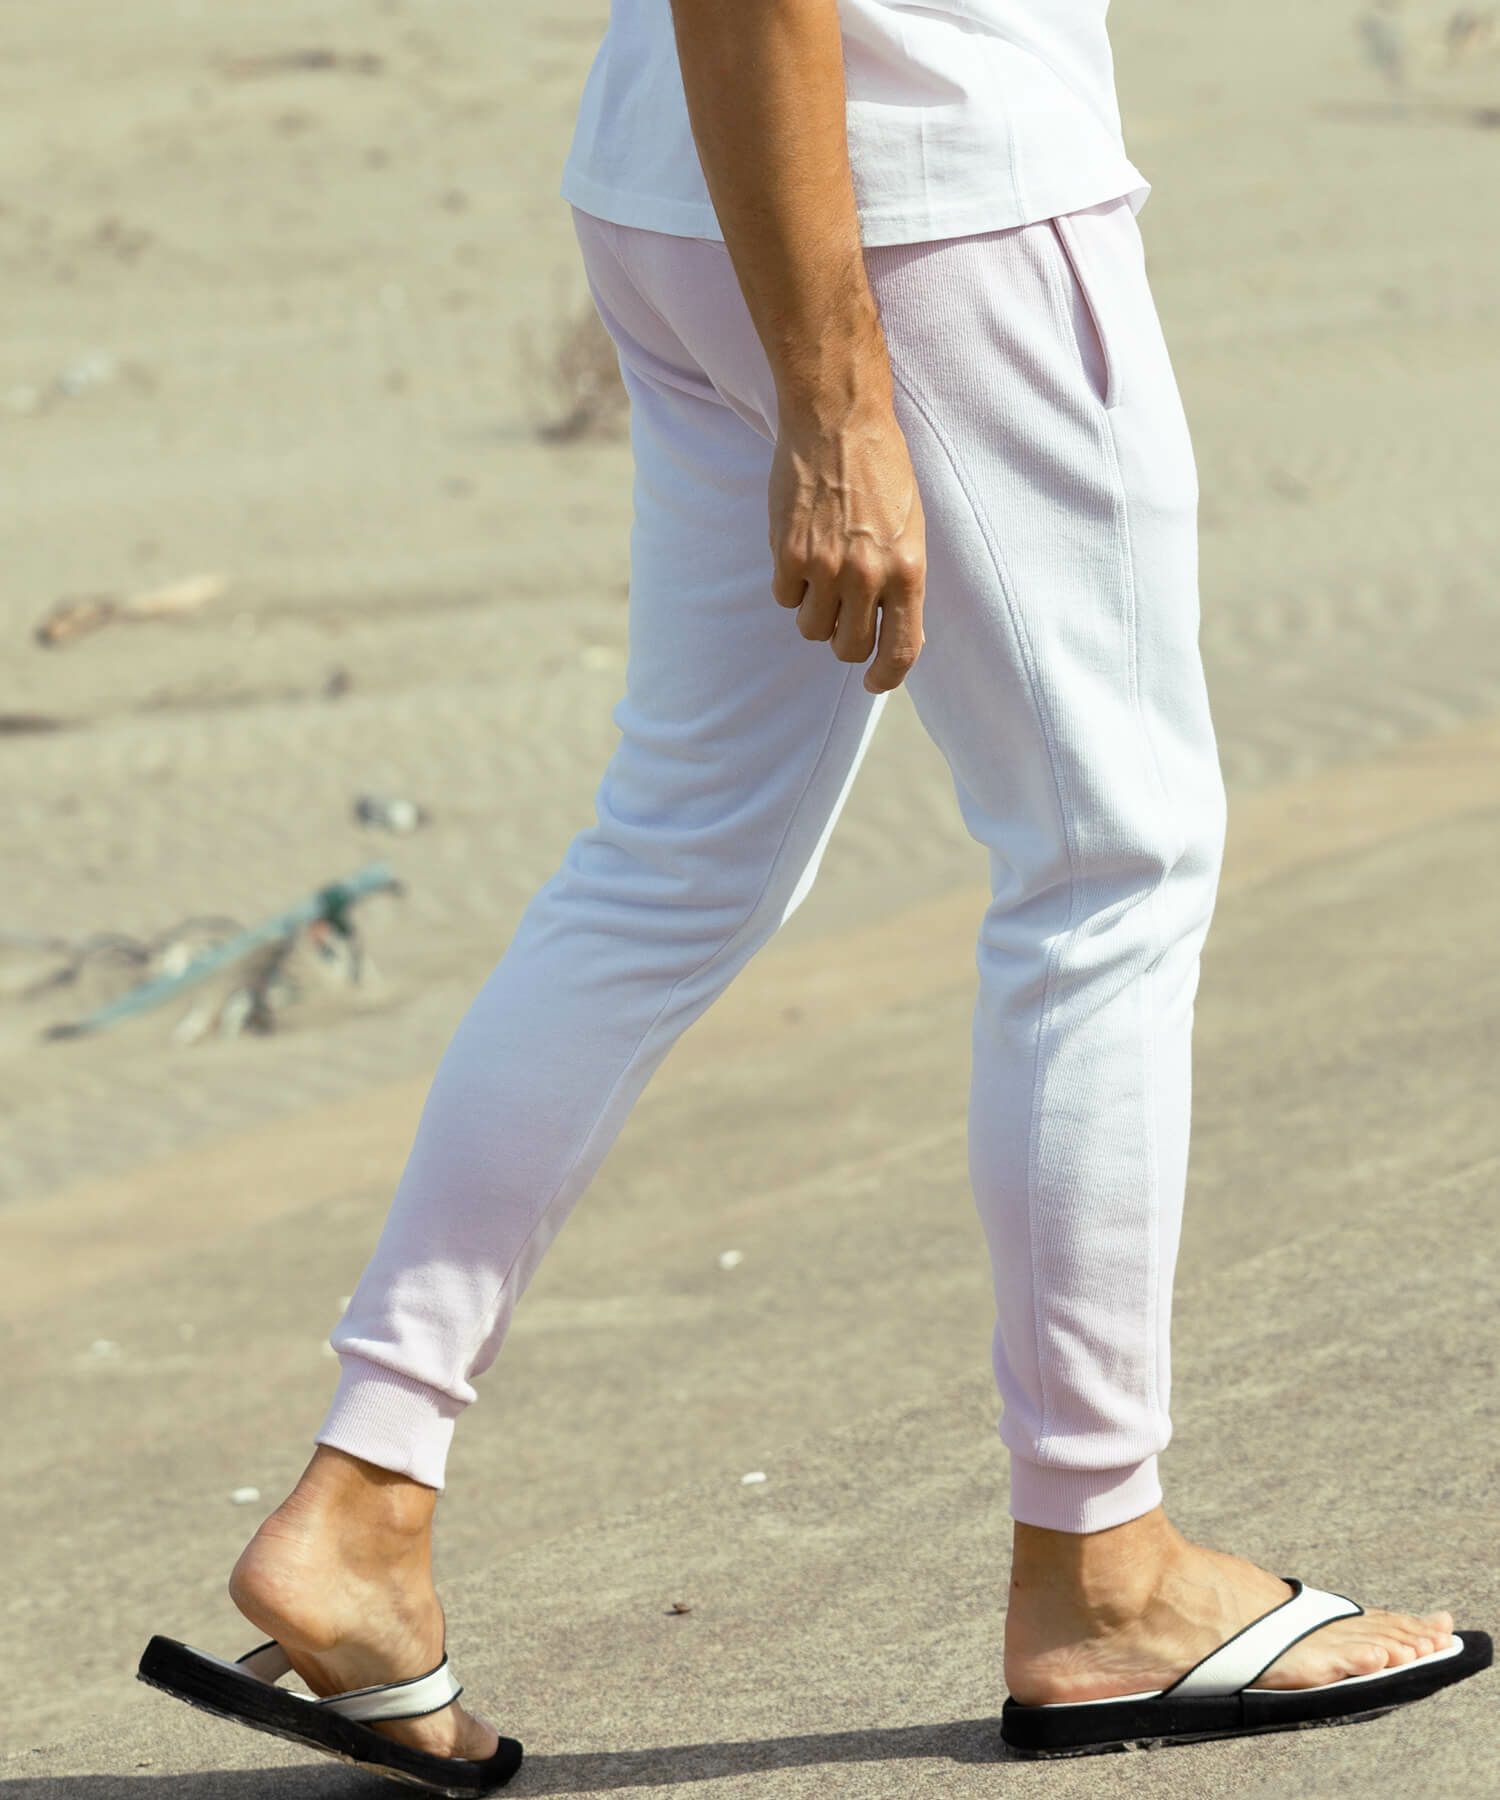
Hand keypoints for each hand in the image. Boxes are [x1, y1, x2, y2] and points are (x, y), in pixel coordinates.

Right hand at [768, 400, 926, 693]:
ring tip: (821, 574)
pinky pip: (784, 598)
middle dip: (844, 639)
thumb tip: (890, 627)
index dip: (886, 677)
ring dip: (815, 611)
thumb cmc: (881, 469)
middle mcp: (868, 575)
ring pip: (812, 628)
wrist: (838, 421)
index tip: (874, 682)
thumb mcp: (910, 528)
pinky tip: (799, 553)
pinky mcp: (788, 552)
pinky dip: (790, 585)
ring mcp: (825, 566)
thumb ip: (901, 580)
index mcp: (907, 570)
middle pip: (848, 648)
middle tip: (843, 614)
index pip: (900, 650)